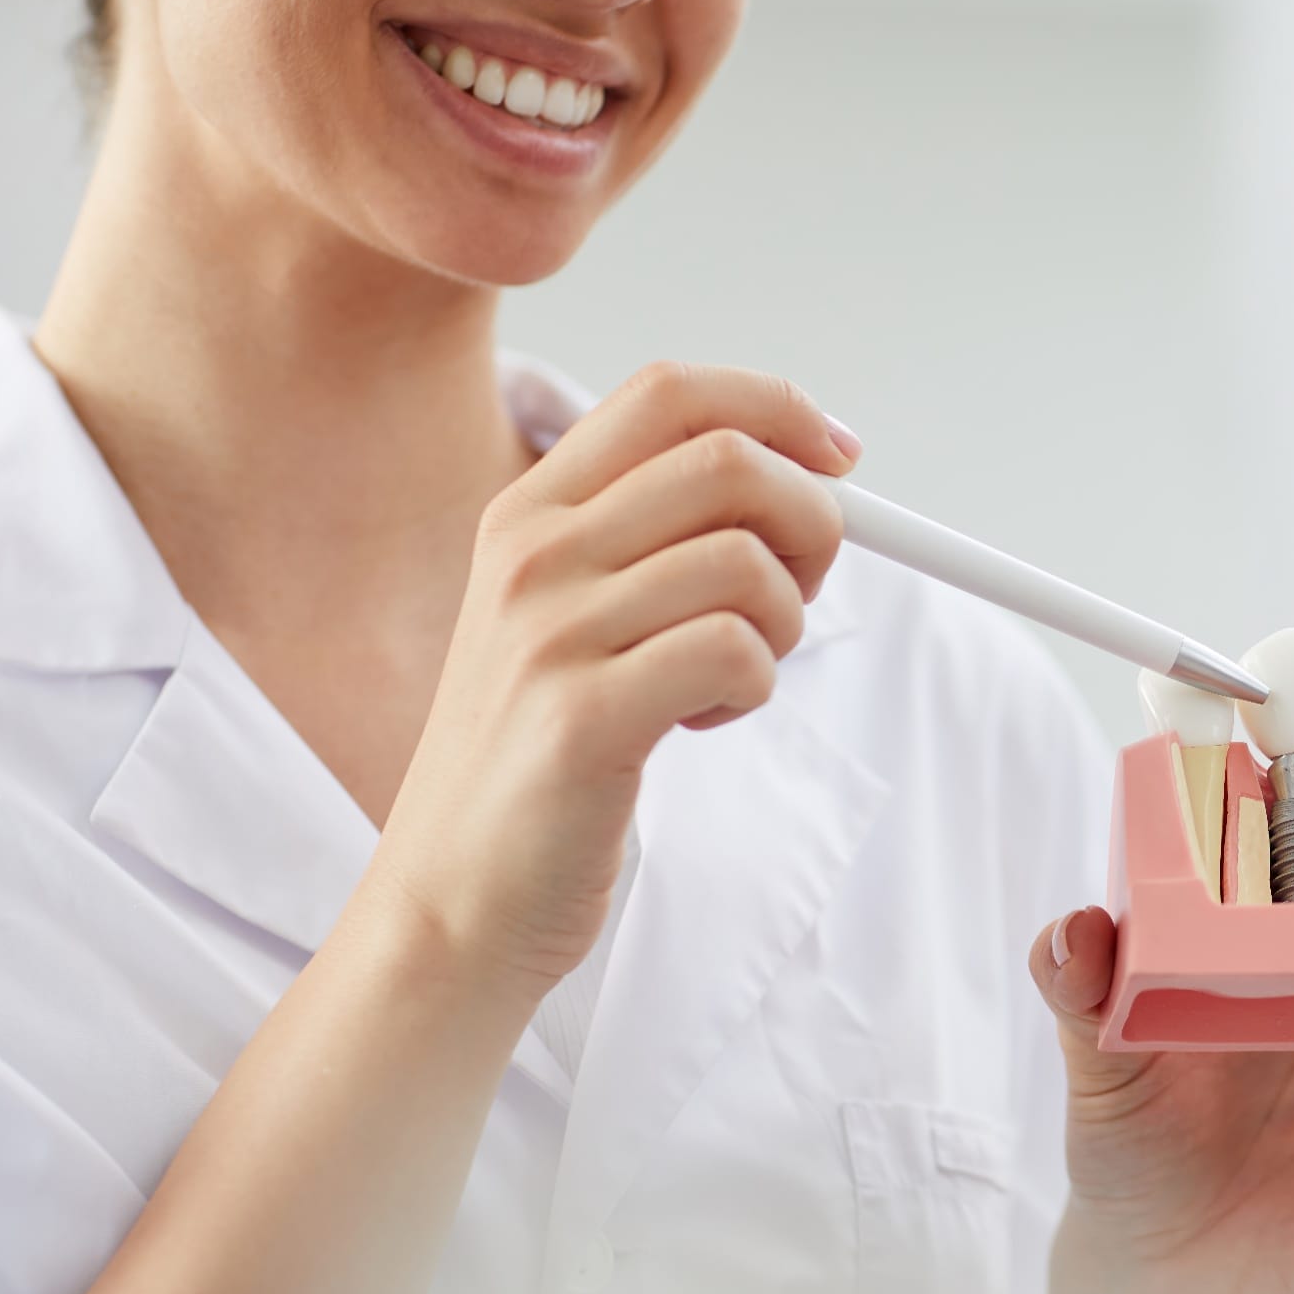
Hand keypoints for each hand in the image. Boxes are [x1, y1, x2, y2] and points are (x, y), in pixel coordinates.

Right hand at [369, 363, 855, 991]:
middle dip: (810, 523)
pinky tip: (699, 722)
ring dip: (780, 624)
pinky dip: (754, 688)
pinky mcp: (582, 716)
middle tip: (793, 599)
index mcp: (529, 512)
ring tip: (728, 678)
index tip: (840, 457)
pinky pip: (736, 651)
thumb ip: (658, 543)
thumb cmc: (538, 762)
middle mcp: (532, 553)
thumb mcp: (573, 620)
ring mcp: (549, 631)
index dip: (778, 409)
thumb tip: (806, 480)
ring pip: (746, 562)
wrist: (453, 900)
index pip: (671, 393)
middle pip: (729, 462)